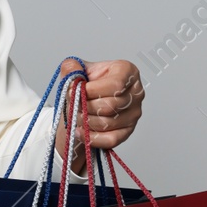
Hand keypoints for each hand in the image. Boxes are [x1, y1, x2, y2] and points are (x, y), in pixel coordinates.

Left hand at [52, 58, 144, 172]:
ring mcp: (134, 113)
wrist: (87, 101)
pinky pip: (110, 139)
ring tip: (77, 114)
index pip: (115, 85)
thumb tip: (71, 69)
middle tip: (74, 104)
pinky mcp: (128, 131)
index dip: (91, 90)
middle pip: (109, 106)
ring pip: (107, 123)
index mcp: (127, 72)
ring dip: (86, 121)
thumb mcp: (78, 71)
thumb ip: (72, 67)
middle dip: (85, 107)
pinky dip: (91, 137)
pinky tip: (80, 130)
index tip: (76, 90)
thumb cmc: (88, 85)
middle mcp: (135, 92)